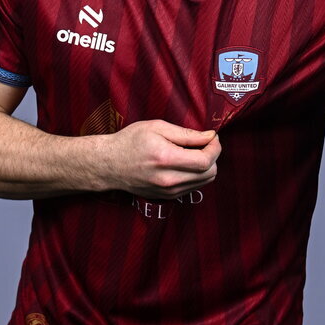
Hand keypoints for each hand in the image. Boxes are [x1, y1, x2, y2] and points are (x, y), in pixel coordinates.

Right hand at [96, 120, 220, 198]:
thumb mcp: (157, 127)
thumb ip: (186, 134)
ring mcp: (168, 191)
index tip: (212, 137)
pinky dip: (196, 175)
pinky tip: (185, 163)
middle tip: (203, 143)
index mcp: (166, 159)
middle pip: (210, 173)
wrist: (109, 165)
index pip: (206, 161)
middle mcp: (169, 180)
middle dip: (213, 156)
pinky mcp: (167, 197)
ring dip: (206, 166)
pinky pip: (193, 187)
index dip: (215, 148)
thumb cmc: (130, 141)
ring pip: (204, 182)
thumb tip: (210, 136)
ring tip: (193, 152)